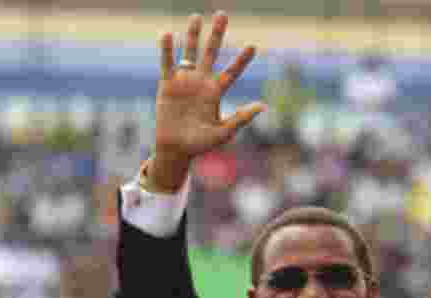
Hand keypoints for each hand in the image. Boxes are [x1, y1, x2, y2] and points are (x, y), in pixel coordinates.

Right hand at [150, 11, 264, 189]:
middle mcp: (201, 82)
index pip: (232, 72)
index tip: (253, 46)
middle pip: (211, 53)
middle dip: (216, 35)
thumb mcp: (223, 133)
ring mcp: (184, 81)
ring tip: (196, 17)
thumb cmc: (199, 144)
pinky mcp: (167, 85)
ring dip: (193, 35)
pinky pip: (167, 64)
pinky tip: (168, 35)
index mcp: (216, 92)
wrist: (175, 150)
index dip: (242, 60)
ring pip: (190, 53)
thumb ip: (241, 119)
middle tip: (222, 15)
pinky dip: (167, 50)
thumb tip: (262, 106)